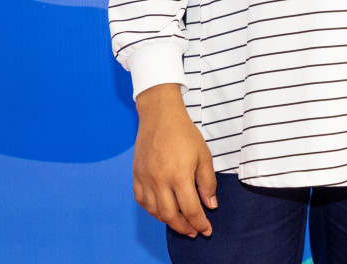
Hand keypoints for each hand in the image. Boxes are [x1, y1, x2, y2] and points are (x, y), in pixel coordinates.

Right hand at [133, 84, 217, 238]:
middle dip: (185, 227)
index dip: (200, 223)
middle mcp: (160, 181)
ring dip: (169, 222)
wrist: (160, 116)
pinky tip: (162, 210)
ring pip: (155, 212)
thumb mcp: (204, 155)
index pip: (191, 210)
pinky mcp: (136, 176)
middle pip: (171, 216)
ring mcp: (146, 179)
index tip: (206, 230)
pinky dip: (152, 210)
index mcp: (179, 176)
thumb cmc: (185, 134)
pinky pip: (142, 201)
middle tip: (194, 231)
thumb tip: (210, 205)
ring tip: (181, 223)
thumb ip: (207, 182)